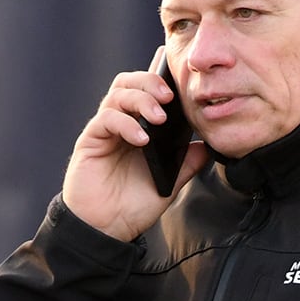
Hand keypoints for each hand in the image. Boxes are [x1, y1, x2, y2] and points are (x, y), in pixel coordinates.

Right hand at [61, 46, 210, 242]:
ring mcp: (105, 130)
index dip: (158, 74)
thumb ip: (188, 163)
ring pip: (118, 94)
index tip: (177, 70)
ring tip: (159, 118)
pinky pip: (106, 119)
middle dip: (151, 82)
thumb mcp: (170, 184)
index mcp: (139, 127)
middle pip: (130, 82)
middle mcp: (121, 123)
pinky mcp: (91, 140)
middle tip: (170, 96)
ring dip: (141, 100)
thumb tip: (209, 145)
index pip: (147, 91)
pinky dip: (126, 124)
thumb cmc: (133, 206)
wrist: (106, 230)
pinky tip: (141, 139)